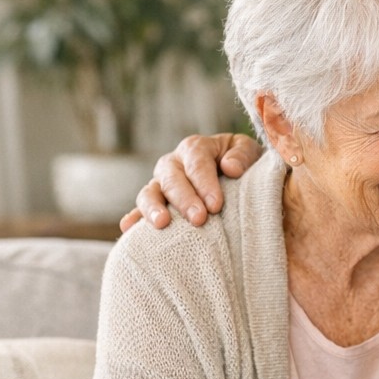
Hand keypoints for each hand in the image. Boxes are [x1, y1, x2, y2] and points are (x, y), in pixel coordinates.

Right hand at [119, 133, 263, 231]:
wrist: (237, 178)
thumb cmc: (243, 165)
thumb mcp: (249, 152)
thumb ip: (242, 155)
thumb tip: (230, 168)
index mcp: (195, 148)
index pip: (197, 161)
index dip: (205, 183)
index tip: (216, 205)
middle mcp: (173, 164)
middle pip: (172, 178)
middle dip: (184, 199)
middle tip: (198, 219)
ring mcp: (160, 184)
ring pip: (149, 192)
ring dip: (153, 207)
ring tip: (162, 224)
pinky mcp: (155, 204)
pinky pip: (138, 210)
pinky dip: (133, 219)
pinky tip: (129, 230)